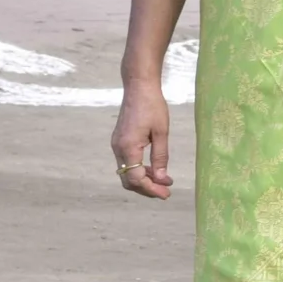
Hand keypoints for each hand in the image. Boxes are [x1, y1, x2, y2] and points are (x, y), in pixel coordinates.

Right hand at [110, 84, 173, 199]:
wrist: (138, 87)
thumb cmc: (153, 106)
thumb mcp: (161, 132)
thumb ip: (160, 157)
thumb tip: (161, 179)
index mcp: (128, 147)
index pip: (136, 179)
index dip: (151, 189)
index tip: (166, 194)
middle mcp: (118, 148)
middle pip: (128, 180)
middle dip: (146, 188)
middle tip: (165, 191)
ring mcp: (117, 145)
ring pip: (127, 172)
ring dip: (144, 179)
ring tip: (164, 181)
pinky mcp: (119, 141)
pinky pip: (127, 162)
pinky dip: (139, 169)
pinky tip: (154, 169)